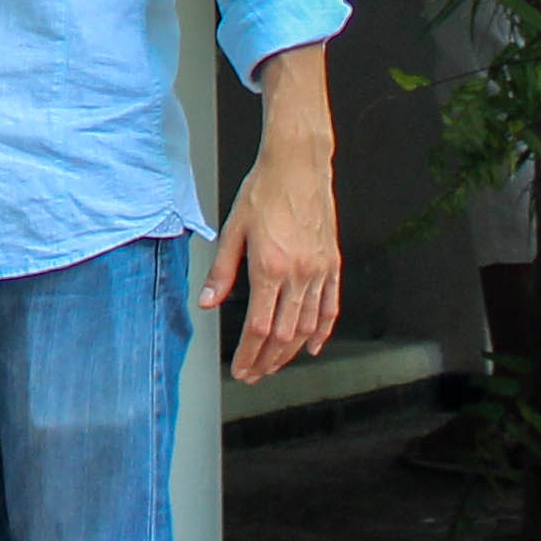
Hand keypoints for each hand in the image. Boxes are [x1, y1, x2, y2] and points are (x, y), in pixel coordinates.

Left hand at [203, 53, 343, 383]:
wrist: (298, 164)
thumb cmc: (263, 191)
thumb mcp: (233, 229)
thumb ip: (222, 271)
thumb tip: (207, 304)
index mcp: (270, 267)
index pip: (259, 327)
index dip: (248, 354)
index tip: (240, 370)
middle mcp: (299, 274)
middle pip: (284, 334)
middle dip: (267, 361)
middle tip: (253, 375)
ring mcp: (320, 270)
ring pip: (309, 326)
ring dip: (291, 352)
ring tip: (275, 366)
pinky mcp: (333, 263)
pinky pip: (331, 306)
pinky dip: (323, 330)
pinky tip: (314, 346)